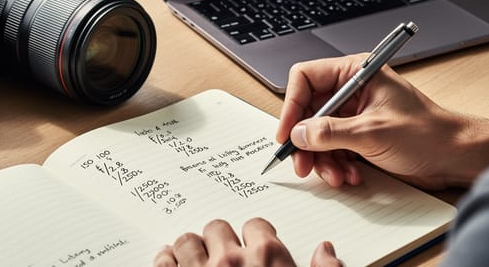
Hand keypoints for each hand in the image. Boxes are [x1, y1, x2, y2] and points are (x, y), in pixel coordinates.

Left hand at [153, 218, 341, 266]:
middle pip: (217, 228)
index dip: (255, 237)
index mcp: (268, 259)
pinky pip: (164, 261)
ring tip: (196, 260)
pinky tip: (171, 263)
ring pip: (187, 241)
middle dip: (221, 240)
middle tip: (225, 256)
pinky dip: (166, 259)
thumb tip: (325, 250)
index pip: (255, 225)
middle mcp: (231, 261)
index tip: (253, 247)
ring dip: (192, 248)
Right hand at [278, 55, 488, 188]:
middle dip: (306, 140)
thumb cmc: (427, 134)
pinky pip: (333, 148)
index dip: (292, 105)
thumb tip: (299, 133)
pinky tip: (350, 175)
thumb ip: (331, 132)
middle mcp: (353, 90)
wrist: (454, 157)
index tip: (288, 133)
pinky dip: (336, 165)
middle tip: (303, 165)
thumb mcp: (373, 132)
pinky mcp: (360, 135)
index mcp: (356, 73)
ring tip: (336, 175)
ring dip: (322, 158)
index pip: (306, 78)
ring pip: (318, 133)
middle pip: (308, 110)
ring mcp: (356, 114)